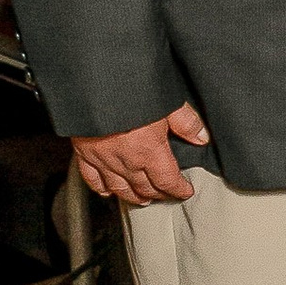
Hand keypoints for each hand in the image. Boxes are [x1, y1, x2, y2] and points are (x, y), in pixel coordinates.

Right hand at [71, 101, 209, 204]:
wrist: (92, 85)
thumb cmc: (128, 89)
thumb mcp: (166, 100)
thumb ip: (185, 121)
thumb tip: (201, 137)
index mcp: (149, 150)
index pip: (168, 180)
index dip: (178, 189)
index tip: (185, 191)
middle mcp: (126, 160)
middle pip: (144, 187)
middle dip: (158, 194)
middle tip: (165, 195)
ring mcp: (103, 158)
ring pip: (119, 187)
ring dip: (133, 196)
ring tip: (141, 200)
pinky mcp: (84, 152)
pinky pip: (92, 178)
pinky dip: (101, 188)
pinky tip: (106, 191)